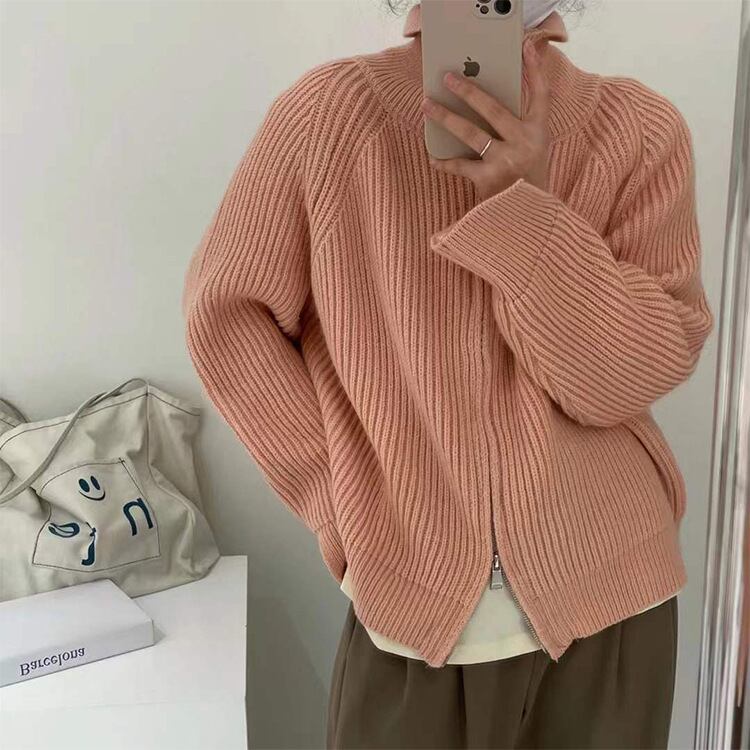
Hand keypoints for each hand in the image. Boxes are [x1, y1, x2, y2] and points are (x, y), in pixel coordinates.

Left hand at [422, 44, 550, 199]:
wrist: (531, 220)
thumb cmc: (527, 183)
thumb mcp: (533, 152)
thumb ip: (516, 130)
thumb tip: (482, 108)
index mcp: (539, 132)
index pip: (541, 94)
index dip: (535, 69)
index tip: (526, 47)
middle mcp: (524, 142)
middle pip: (492, 108)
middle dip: (467, 90)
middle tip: (447, 78)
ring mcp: (506, 160)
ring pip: (470, 132)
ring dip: (445, 117)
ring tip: (427, 106)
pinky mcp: (489, 179)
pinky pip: (460, 165)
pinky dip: (445, 163)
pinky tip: (434, 158)